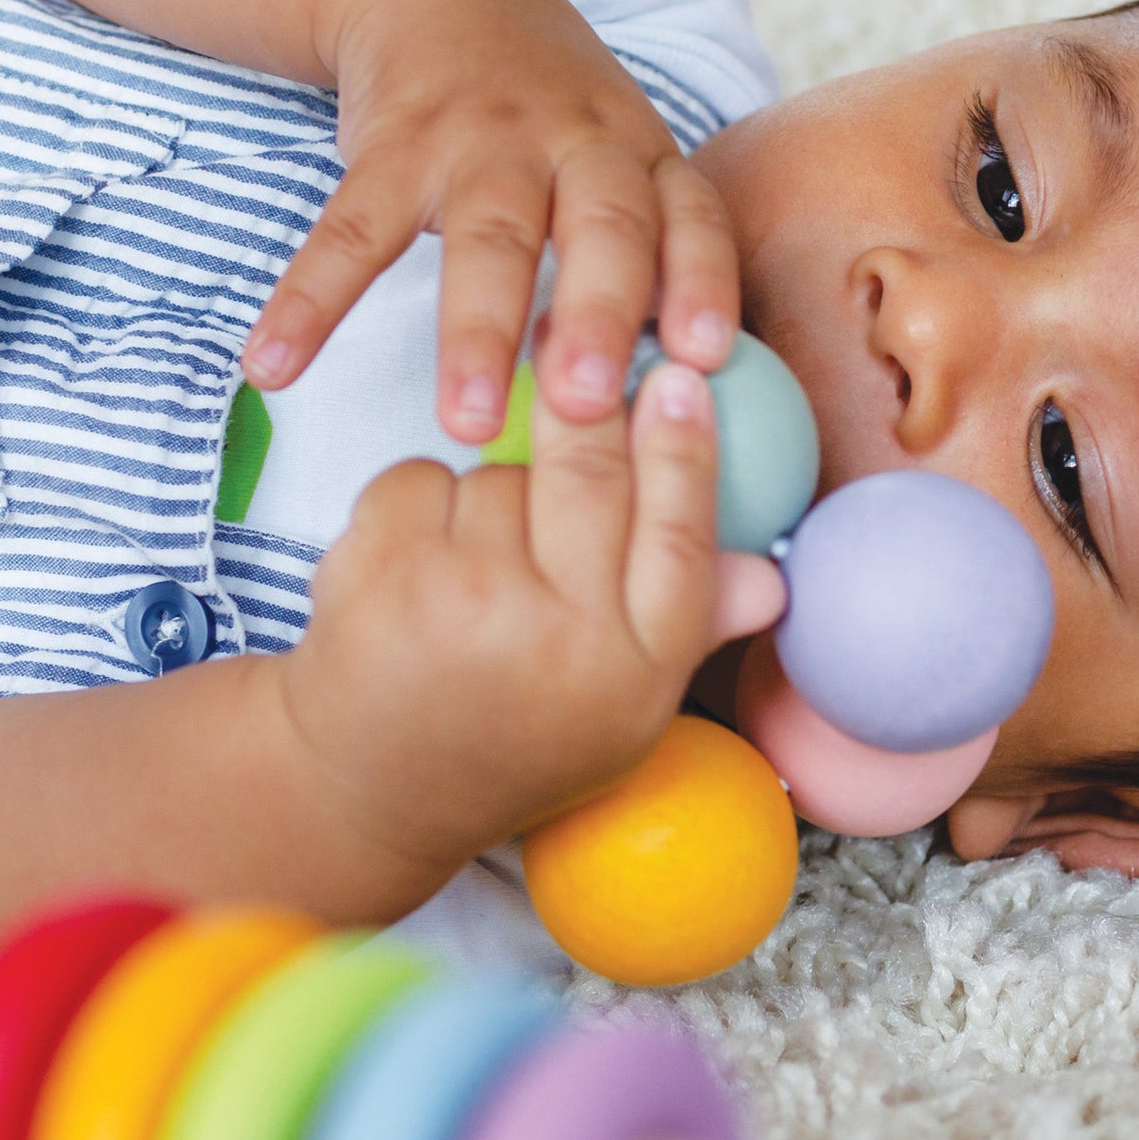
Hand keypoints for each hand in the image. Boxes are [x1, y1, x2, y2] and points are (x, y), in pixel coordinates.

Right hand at [241, 0, 740, 441]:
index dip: (702, 281)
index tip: (703, 358)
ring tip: (462, 422)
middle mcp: (573, 141)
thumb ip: (642, 262)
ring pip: (486, 237)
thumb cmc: (552, 119)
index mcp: (639, 154)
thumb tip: (661, 404)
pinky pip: (350, 232)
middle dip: (598, 315)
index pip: (688, 215)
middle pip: (600, 227)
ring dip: (475, 332)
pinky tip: (270, 368)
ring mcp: (480, 140)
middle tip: (587, 406)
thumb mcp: (617, 160)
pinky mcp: (391, 149)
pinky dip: (308, 302)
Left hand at [276, 355, 784, 885]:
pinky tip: (415, 566)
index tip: (680, 378)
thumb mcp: (616, 712)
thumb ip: (686, 629)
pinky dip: (420, 501)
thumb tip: (770, 576)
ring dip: (492, 493)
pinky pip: (422, 476)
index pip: (679, 536)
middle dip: (590, 401)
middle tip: (581, 349)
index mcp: (633, 674)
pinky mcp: (385, 573)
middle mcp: (558, 638)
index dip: (683, 449)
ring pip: (500, 474)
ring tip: (474, 567)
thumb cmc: (507, 741)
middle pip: (593, 474)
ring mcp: (466, 601)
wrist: (368, 791)